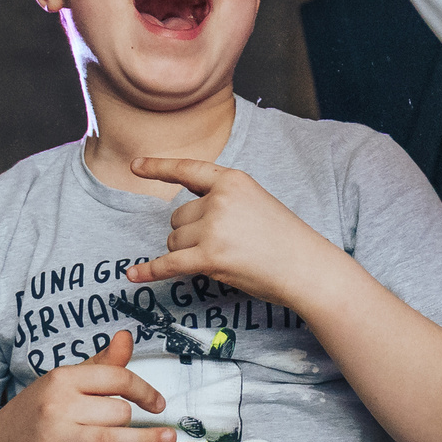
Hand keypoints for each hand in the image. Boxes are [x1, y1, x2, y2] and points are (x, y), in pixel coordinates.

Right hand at [0, 333, 169, 441]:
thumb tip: (127, 336)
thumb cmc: (39, 409)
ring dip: (145, 441)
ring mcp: (54, 438)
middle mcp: (58, 406)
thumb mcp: (65, 380)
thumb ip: (101, 362)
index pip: (117, 378)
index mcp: (63, 379)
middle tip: (132, 425)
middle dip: (132, 420)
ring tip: (167, 440)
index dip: (145, 390)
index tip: (157, 403)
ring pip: (111, 439)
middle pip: (117, 412)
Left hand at [126, 158, 341, 312]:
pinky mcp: (210, 257)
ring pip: (174, 242)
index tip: (135, 166)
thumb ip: (223, 200)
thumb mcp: (257, 202)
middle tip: (227, 245)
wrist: (308, 267)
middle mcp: (220, 200)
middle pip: (177, 217)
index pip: (188, 170)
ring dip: (189, 253)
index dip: (158, 168)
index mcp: (233, 180)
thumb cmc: (286, 239)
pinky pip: (169, 264)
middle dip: (190, 233)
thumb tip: (182, 215)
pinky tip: (132, 276)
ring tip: (226, 258)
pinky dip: (150, 271)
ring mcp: (214, 228)